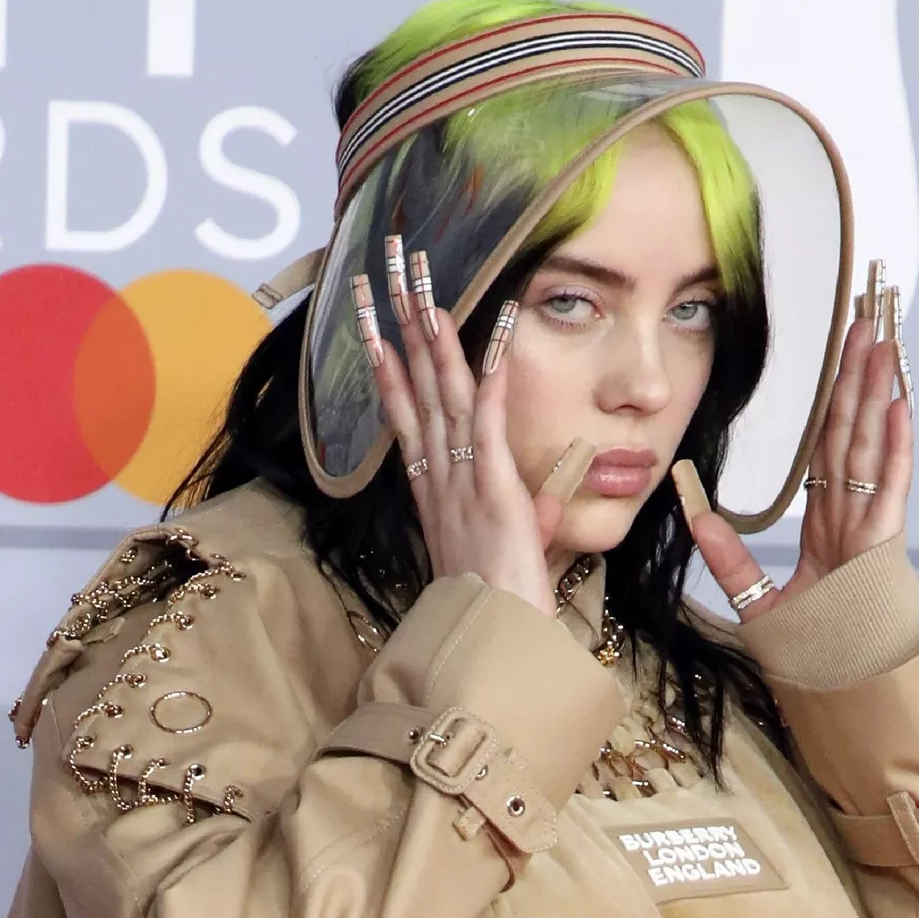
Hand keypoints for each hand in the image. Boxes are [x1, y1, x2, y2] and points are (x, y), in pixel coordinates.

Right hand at [364, 239, 563, 614]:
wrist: (492, 639)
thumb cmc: (497, 606)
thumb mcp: (510, 553)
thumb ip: (526, 520)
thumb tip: (546, 504)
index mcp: (434, 490)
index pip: (405, 415)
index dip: (388, 367)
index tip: (372, 325)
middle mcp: (438, 476)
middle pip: (413, 388)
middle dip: (397, 329)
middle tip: (381, 278)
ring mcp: (462, 477)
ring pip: (442, 392)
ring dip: (431, 334)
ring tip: (420, 285)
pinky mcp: (494, 484)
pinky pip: (490, 415)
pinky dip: (491, 368)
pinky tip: (493, 326)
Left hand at [678, 318, 913, 621]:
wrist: (847, 687)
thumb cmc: (820, 651)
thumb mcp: (758, 601)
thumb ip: (729, 559)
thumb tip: (695, 518)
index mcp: (828, 521)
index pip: (829, 446)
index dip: (833, 400)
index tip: (838, 357)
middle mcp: (854, 513)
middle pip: (854, 429)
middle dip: (858, 374)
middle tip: (864, 319)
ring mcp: (874, 523)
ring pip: (874, 442)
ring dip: (878, 389)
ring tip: (882, 339)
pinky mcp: (887, 540)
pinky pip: (893, 483)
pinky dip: (897, 444)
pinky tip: (899, 402)